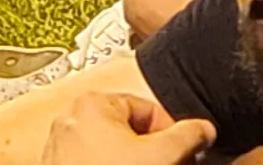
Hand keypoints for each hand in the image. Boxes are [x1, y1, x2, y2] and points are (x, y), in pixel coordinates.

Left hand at [41, 91, 216, 164]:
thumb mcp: (160, 157)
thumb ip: (188, 137)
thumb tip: (204, 129)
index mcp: (92, 104)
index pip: (147, 110)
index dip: (169, 134)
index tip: (180, 155)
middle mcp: (69, 119)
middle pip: (128, 130)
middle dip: (148, 151)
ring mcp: (58, 147)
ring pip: (109, 149)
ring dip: (129, 161)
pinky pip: (90, 163)